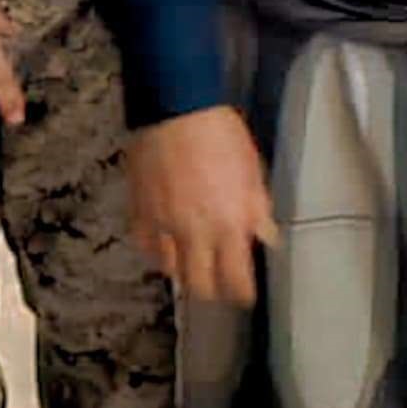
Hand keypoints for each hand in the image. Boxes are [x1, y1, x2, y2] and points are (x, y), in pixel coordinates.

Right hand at [127, 106, 278, 306]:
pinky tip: (168, 247)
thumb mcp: (253, 170)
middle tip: (220, 287)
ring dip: (186, 272)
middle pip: (200, 285)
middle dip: (212, 291)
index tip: (245, 296)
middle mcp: (195, 233)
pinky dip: (159, 253)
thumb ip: (258, 209)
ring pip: (172, 271)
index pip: (235, 277)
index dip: (241, 293)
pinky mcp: (140, 216)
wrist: (177, 111)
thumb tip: (266, 236)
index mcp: (229, 223)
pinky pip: (148, 249)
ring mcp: (163, 227)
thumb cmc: (221, 134)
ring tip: (195, 266)